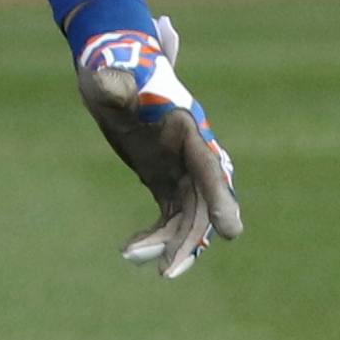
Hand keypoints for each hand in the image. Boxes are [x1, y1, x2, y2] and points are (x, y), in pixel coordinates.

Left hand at [76, 22, 241, 277]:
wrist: (112, 68)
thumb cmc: (113, 68)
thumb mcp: (108, 76)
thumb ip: (112, 83)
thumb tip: (110, 85)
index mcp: (187, 127)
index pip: (209, 167)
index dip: (221, 199)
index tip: (231, 233)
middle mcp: (192, 152)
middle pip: (204, 202)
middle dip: (191, 239)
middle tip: (167, 271)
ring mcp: (181, 168)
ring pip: (190, 216)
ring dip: (170, 243)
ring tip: (132, 257)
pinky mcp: (165, 179)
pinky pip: (171, 217)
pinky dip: (157, 236)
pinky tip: (130, 250)